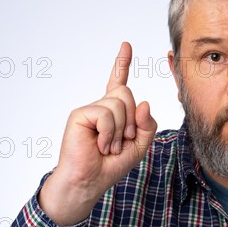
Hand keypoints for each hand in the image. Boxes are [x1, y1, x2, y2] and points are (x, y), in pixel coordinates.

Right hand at [39, 42, 157, 225]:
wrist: (90, 181)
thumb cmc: (111, 164)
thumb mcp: (139, 145)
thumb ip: (147, 125)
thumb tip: (144, 103)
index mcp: (115, 111)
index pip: (119, 82)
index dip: (122, 63)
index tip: (126, 45)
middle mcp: (101, 106)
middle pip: (127, 93)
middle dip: (131, 121)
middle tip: (121, 142)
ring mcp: (90, 109)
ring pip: (119, 103)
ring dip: (120, 130)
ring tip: (108, 146)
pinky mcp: (80, 114)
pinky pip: (106, 114)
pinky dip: (109, 133)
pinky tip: (100, 145)